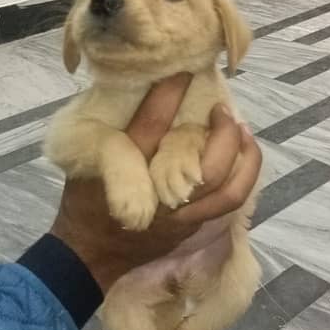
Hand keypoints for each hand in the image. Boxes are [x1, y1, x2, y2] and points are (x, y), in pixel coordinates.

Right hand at [51, 74, 261, 292]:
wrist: (88, 256)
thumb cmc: (84, 204)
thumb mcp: (88, 164)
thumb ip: (116, 134)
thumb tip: (144, 92)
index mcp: (127, 175)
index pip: (151, 128)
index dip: (168, 96)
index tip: (182, 72)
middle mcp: (160, 198)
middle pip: (209, 168)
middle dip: (225, 134)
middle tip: (222, 110)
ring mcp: (181, 219)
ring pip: (229, 192)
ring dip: (245, 159)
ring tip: (244, 133)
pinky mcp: (192, 228)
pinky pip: (228, 204)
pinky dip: (242, 177)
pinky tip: (243, 158)